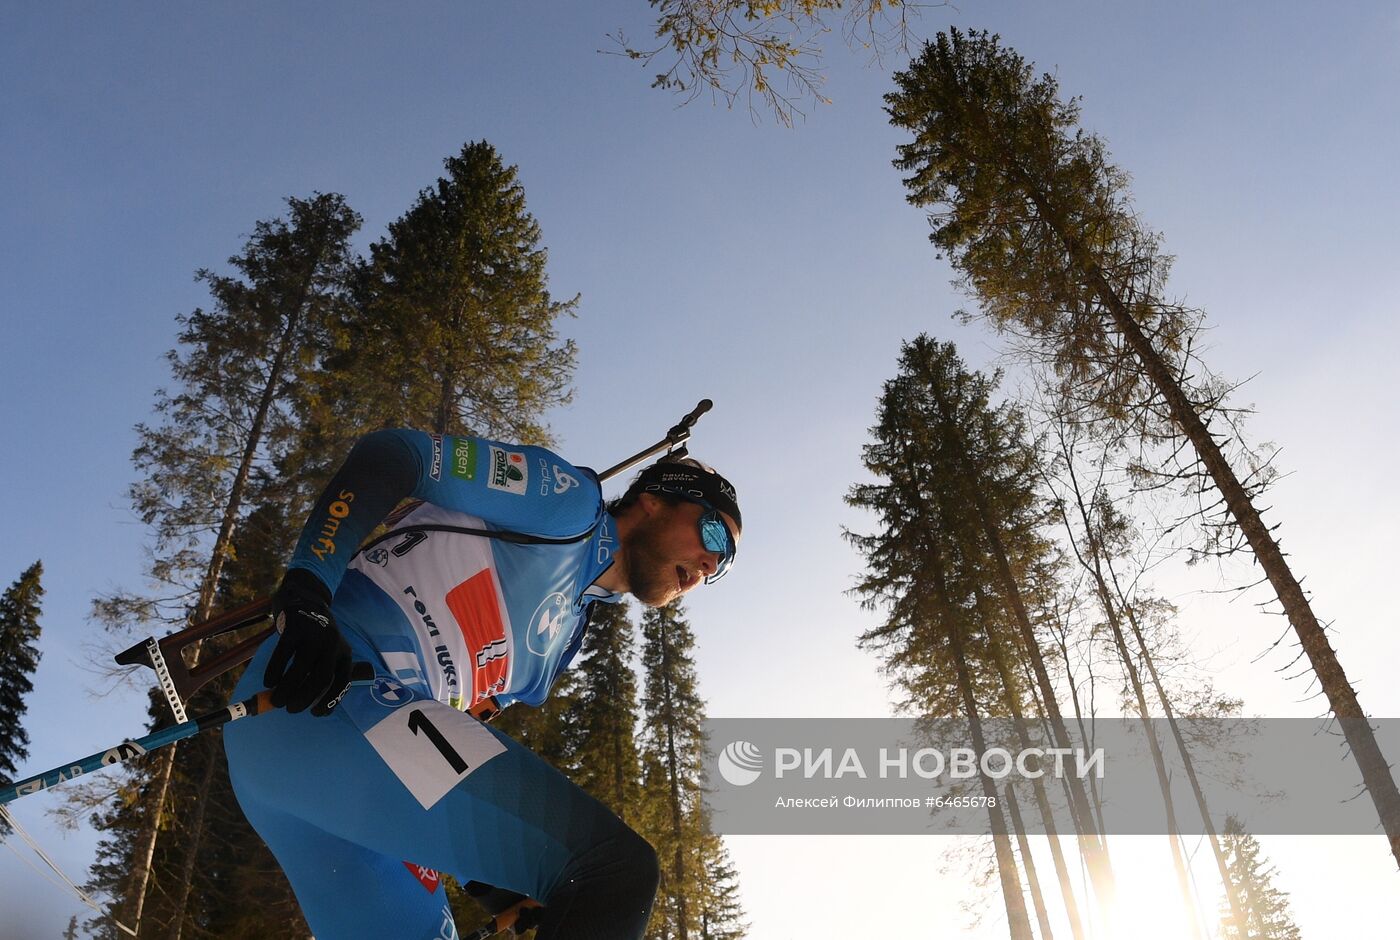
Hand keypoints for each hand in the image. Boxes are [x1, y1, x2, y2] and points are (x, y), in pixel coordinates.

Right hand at [264, 568, 351, 715]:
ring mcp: (314, 635)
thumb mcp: (328, 650)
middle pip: (321, 679)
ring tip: (276, 700)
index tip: (316, 714)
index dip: (331, 701)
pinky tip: (269, 682)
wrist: (305, 597)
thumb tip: (311, 705)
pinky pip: (283, 655)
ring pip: (301, 670)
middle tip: (291, 709)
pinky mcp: (295, 628)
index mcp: (344, 652)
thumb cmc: (315, 634)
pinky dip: (275, 672)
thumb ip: (323, 671)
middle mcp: (333, 644)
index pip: (342, 681)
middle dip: (305, 698)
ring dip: (287, 690)